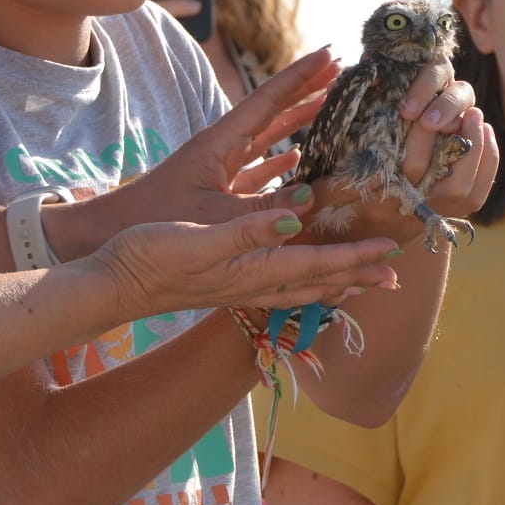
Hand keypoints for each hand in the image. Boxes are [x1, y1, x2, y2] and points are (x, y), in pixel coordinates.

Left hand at [55, 50, 343, 257]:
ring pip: (269, 136)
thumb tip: (310, 198)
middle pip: (273, 110)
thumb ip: (259, 209)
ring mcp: (220, 166)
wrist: (107, 232)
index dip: (300, 76)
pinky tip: (301, 154)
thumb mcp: (210, 216)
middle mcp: (222, 148)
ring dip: (299, 119)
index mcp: (218, 143)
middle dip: (306, 88)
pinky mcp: (217, 187)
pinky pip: (260, 166)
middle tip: (340, 68)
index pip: (267, 101)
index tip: (330, 53)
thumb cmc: (153, 219)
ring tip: (330, 102)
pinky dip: (283, 157)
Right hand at [88, 209, 400, 320]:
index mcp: (252, 270)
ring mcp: (237, 288)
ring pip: (298, 288)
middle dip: (356, 278)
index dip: (355, 258)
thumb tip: (299, 217)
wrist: (109, 283)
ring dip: (333, 282)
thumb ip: (249, 229)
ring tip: (360, 282)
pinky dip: (299, 279)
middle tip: (394, 277)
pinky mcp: (222, 283)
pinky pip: (275, 284)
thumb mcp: (198, 236)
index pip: (316, 265)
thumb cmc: (148, 256)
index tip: (390, 251)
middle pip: (317, 283)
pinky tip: (297, 273)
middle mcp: (251, 284)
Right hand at [309, 67, 497, 245]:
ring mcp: (429, 219)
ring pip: (467, 191)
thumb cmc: (331, 212)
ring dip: (479, 153)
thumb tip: (351, 156)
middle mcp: (409, 216)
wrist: (350, 248)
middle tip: (466, 110)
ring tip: (476, 117)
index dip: (422, 139)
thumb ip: (336, 177)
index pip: (407, 172)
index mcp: (379, 206)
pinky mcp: (444, 217)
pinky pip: (476, 196)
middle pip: (450, 184)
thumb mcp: (322, 194)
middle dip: (461, 144)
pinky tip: (485, 135)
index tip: (424, 109)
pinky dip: (487, 165)